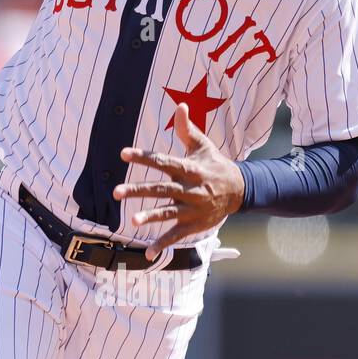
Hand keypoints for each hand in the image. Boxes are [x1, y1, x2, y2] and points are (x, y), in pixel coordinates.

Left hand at [114, 101, 244, 260]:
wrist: (240, 191)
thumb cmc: (216, 165)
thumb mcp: (203, 146)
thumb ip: (187, 129)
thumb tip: (179, 104)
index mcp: (189, 169)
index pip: (163, 161)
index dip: (144, 157)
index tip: (124, 153)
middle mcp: (189, 189)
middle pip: (161, 189)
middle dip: (138, 190)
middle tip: (116, 192)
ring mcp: (191, 209)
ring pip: (168, 213)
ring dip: (151, 217)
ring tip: (133, 221)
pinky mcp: (193, 225)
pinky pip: (176, 236)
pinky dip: (162, 244)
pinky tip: (147, 254)